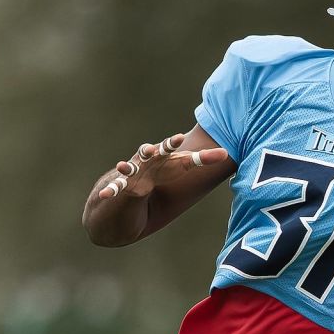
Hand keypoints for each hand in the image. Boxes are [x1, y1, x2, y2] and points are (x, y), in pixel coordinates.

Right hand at [98, 132, 228, 199]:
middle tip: (150, 149)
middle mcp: (145, 161)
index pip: (169, 148)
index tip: (179, 138)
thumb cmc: (163, 169)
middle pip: (147, 155)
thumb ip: (202, 158)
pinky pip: (115, 188)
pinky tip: (105, 195)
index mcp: (160, 155)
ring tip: (122, 166)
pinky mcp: (121, 186)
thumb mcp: (182, 165)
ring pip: (128, 169)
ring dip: (126, 168)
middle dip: (148, 151)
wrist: (135, 181)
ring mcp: (132, 172)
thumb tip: (227, 153)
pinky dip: (110, 191)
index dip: (173, 143)